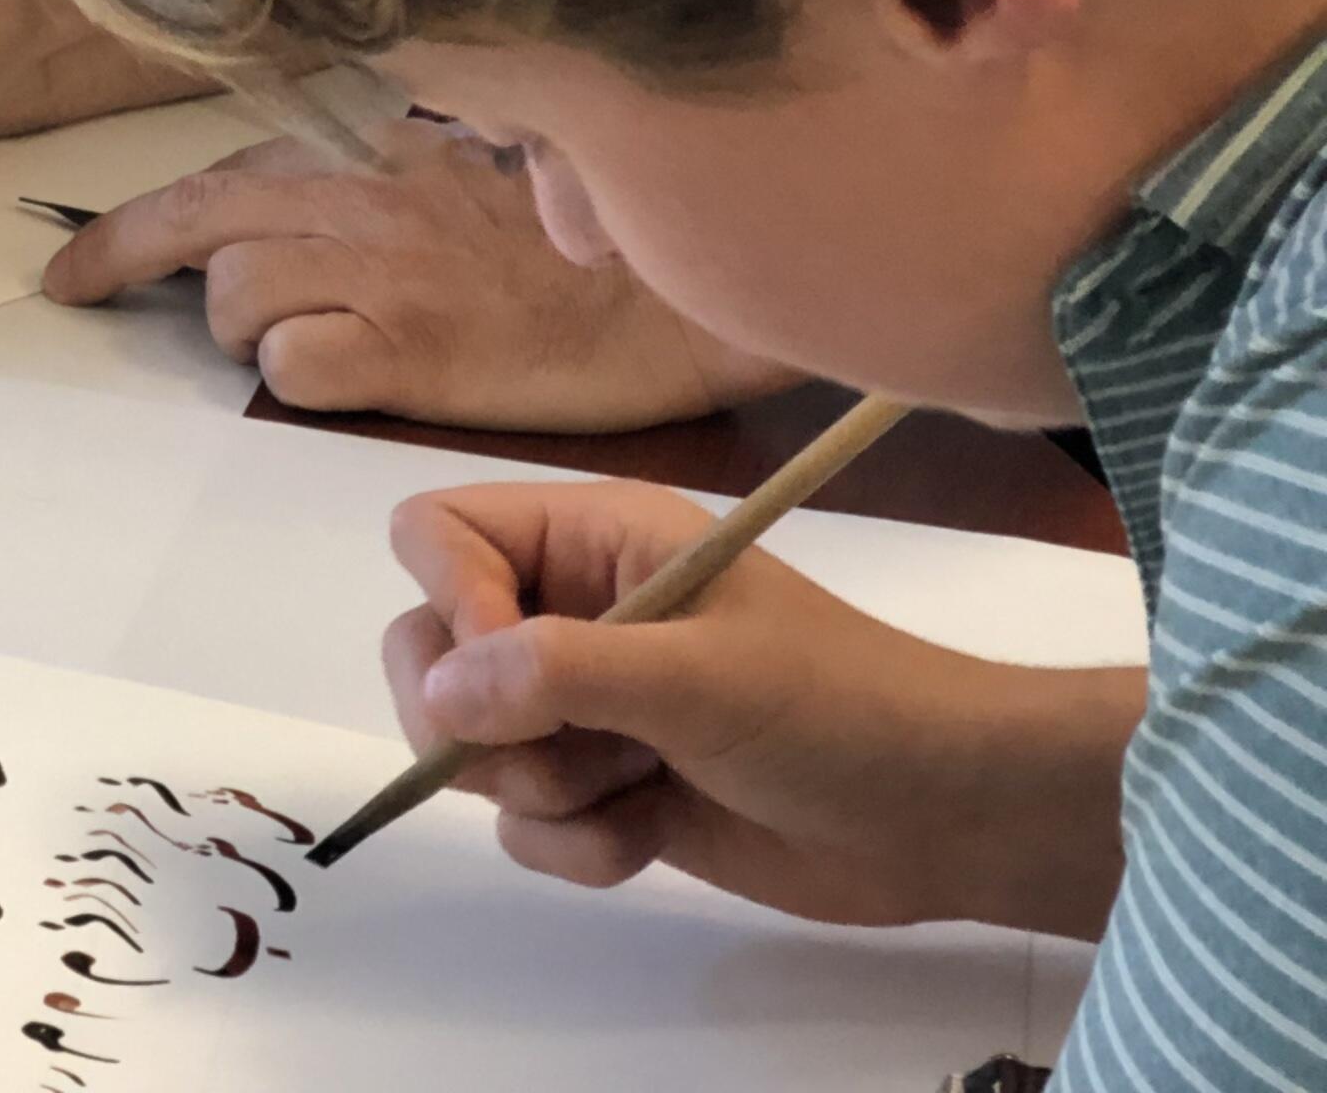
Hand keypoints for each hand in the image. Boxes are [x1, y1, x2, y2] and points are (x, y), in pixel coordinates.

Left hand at [41, 116, 804, 426]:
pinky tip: (346, 376)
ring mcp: (382, 272)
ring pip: (238, 296)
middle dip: (123, 256)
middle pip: (197, 223)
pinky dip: (299, 375)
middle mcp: (360, 200)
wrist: (671, 293)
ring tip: (308, 343)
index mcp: (367, 152)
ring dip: (247, 329)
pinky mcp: (413, 350)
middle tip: (81, 288)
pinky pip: (298, 366)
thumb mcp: (458, 169)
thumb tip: (276, 201)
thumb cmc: (573, 242)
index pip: (216, 175)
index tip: (78, 258)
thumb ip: (366, 172)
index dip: (136, 221)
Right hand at [382, 477, 1136, 936]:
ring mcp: (588, 705)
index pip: (438, 533)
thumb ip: (559, 672)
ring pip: (472, 746)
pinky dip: (575, 844)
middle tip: (553, 754)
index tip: (500, 673)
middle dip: (475, 721)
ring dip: (541, 790)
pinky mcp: (608, 788)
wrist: (947, 819)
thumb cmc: (837, 709)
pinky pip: (525, 823)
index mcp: (593, 540)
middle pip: (429, 648)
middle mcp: (573, 611)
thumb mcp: (700, 674)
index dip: (448, 601)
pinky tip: (651, 835)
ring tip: (634, 789)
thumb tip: (436, 694)